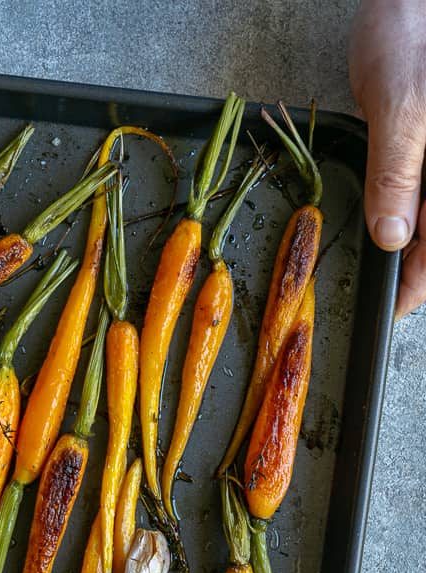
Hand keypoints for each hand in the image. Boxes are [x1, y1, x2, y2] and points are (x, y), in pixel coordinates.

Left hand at [350, 0, 425, 316]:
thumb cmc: (412, 35)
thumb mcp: (403, 107)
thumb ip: (399, 173)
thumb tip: (394, 237)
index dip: (424, 281)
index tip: (398, 309)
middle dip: (415, 267)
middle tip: (382, 299)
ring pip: (422, 218)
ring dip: (407, 245)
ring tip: (380, 275)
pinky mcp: (421, 148)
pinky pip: (413, 193)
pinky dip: (399, 215)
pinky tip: (383, 230)